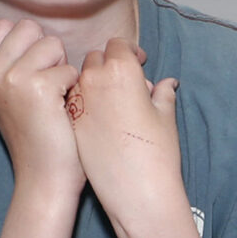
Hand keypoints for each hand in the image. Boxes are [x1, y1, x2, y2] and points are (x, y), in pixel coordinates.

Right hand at [0, 17, 82, 195]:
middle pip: (31, 28)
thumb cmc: (39, 135)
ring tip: (55, 100)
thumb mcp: (14, 94)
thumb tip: (34, 30)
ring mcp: (9, 78)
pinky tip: (63, 112)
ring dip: (63, 69)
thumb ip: (15, 61)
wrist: (43, 177)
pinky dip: (74, 89)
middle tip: (48, 89)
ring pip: (52, 44)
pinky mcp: (35, 87)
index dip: (31, 44)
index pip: (8, 25)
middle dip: (48, 53)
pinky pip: (69, 69)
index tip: (35, 76)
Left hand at [68, 39, 184, 222]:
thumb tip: (166, 84)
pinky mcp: (69, 122)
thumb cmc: (157, 153)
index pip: (118, 45)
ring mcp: (77, 102)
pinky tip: (100, 119)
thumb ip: (163, 94)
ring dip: (95, 83)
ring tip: (113, 102)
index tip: (138, 61)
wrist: (137, 192)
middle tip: (125, 81)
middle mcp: (94, 81)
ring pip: (81, 80)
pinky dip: (84, 102)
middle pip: (96, 58)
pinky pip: (73, 101)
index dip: (130, 51)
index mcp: (121, 71)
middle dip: (110, 64)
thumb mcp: (165, 117)